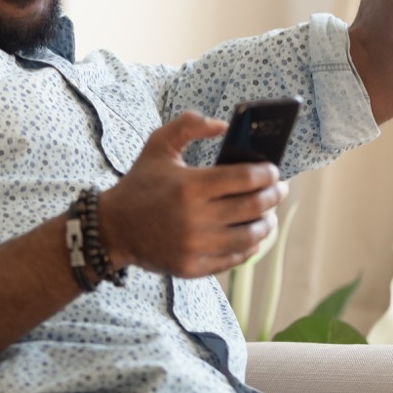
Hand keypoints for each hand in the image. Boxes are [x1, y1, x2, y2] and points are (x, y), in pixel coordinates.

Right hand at [98, 111, 287, 278]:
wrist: (113, 228)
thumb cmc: (140, 183)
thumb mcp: (158, 145)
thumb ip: (188, 125)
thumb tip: (224, 125)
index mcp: (189, 186)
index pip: (244, 178)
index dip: (266, 174)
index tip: (274, 171)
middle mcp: (195, 218)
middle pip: (253, 207)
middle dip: (273, 196)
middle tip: (279, 190)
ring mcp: (195, 246)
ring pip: (249, 237)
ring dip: (266, 224)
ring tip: (268, 215)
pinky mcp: (192, 267)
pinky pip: (233, 259)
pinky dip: (249, 247)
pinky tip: (252, 237)